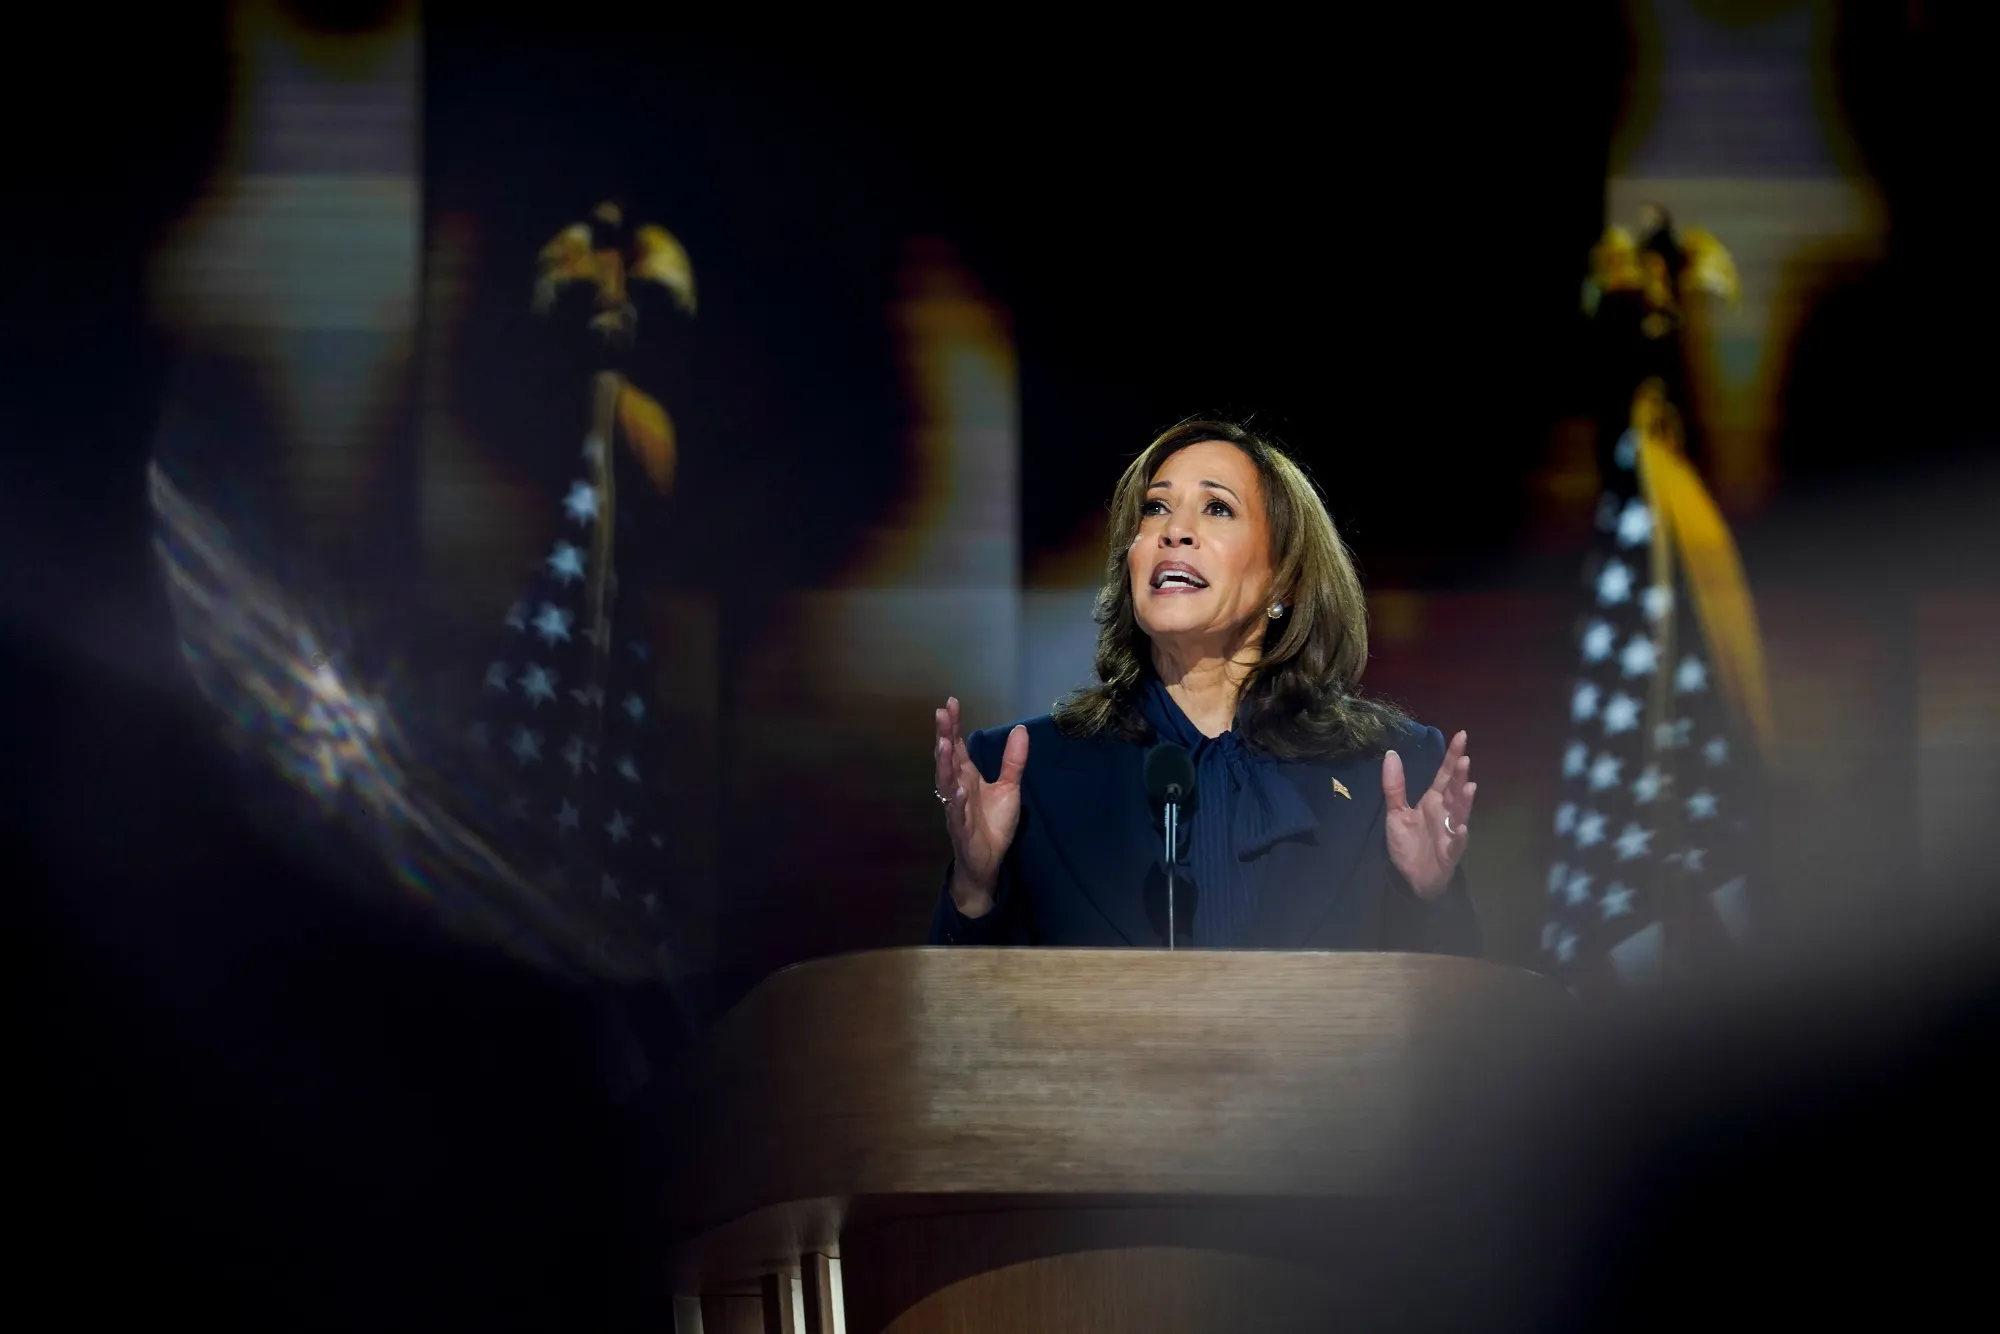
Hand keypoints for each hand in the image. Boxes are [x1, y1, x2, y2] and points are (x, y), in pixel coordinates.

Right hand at [934, 696, 1027, 917]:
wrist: (988, 861)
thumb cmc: (993, 823)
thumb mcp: (1009, 787)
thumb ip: (1013, 761)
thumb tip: (1020, 730)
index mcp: (967, 776)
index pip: (957, 746)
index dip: (953, 725)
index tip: (950, 703)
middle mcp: (957, 787)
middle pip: (947, 758)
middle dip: (944, 736)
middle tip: (941, 714)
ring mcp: (956, 808)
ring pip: (945, 782)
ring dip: (944, 764)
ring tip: (944, 744)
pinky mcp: (961, 828)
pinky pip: (955, 813)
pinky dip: (955, 802)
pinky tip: (956, 790)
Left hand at [1382, 730, 1476, 900]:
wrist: (1411, 878)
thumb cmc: (1408, 844)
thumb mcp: (1396, 813)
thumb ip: (1394, 786)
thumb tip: (1392, 754)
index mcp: (1433, 801)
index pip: (1444, 775)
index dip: (1452, 756)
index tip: (1461, 735)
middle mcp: (1446, 813)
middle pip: (1454, 790)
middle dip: (1460, 775)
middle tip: (1465, 759)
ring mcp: (1450, 832)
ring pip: (1460, 813)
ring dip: (1465, 801)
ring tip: (1469, 786)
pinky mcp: (1449, 853)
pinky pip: (1456, 843)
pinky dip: (1459, 835)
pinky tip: (1461, 826)